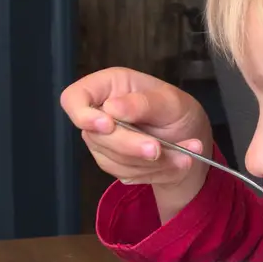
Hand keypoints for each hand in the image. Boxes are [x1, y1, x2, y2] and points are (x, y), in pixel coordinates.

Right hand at [59, 67, 212, 198]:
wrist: (189, 139)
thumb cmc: (177, 110)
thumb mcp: (171, 101)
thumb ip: (143, 103)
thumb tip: (112, 108)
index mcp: (108, 87)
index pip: (73, 99)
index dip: (82, 114)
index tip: (108, 125)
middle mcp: (100, 114)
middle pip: (95, 136)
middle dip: (129, 146)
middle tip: (157, 149)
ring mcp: (104, 142)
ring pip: (113, 160)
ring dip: (150, 162)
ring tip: (185, 154)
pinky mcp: (114, 164)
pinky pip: (128, 174)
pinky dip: (156, 171)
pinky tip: (178, 161)